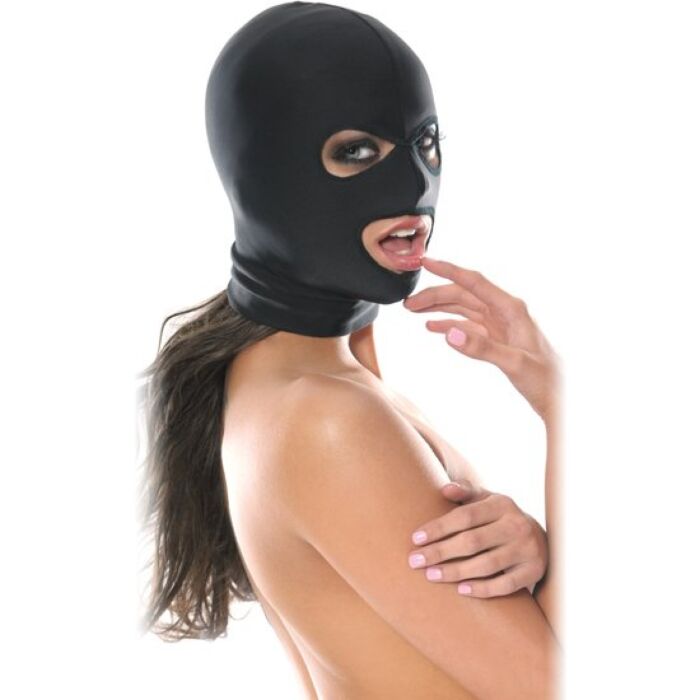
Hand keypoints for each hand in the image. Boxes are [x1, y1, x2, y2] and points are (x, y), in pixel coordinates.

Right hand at [403, 256, 561, 422]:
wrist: (563, 398)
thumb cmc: (548, 380)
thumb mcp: (515, 364)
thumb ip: (482, 348)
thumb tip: (449, 332)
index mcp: (511, 309)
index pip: (474, 282)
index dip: (449, 270)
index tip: (425, 262)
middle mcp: (504, 312)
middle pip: (463, 295)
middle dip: (435, 295)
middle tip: (407, 304)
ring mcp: (499, 325)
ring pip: (462, 308)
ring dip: (438, 308)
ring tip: (413, 311)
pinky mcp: (496, 339)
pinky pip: (467, 325)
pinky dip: (449, 324)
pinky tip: (433, 328)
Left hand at [408, 478, 547, 596]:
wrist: (542, 539)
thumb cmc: (500, 518)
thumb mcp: (486, 500)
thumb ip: (465, 492)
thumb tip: (444, 489)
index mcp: (501, 504)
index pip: (465, 516)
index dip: (439, 527)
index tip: (415, 539)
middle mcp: (516, 525)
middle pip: (472, 541)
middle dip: (440, 552)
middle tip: (414, 561)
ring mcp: (527, 549)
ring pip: (486, 565)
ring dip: (456, 572)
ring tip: (431, 575)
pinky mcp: (532, 571)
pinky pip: (505, 585)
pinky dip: (482, 589)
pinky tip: (460, 590)